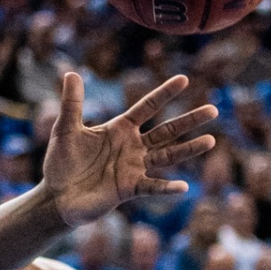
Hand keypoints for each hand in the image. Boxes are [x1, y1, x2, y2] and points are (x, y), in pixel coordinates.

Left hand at [43, 73, 216, 226]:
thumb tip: (70, 73)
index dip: (164, 94)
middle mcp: (132, 147)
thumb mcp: (66, 129)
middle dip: (189, 121)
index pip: (147, 107)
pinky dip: (167, 188)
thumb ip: (72, 103)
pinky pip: (152, 187)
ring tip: (211, 140)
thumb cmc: (62, 162)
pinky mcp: (129, 188)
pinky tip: (183, 186)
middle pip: (167, 131)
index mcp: (120, 129)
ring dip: (188, 149)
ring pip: (167, 156)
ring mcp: (134, 168)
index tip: (184, 79)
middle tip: (213, 109)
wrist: (57, 196)